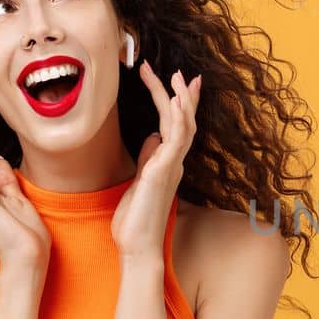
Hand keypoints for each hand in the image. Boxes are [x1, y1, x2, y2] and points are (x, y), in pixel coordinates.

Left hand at [112, 60, 201, 258]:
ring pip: (184, 125)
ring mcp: (172, 165)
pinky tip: (177, 100)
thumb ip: (148, 158)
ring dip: (182, 99)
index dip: (174, 101)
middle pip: (183, 120)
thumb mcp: (138, 181)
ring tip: (179, 77)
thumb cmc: (135, 220)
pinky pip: (177, 139)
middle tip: (180, 72)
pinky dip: (180, 118)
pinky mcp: (165, 171)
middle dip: (182, 94)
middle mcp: (174, 162)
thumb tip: (152, 136)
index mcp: (167, 162)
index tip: (169, 80)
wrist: (137, 246)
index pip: (174, 126)